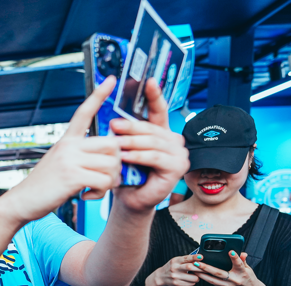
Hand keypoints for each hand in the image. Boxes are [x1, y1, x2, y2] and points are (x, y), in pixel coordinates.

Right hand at [0, 76, 121, 223]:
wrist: (22, 202)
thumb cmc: (43, 186)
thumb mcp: (59, 163)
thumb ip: (79, 156)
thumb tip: (106, 158)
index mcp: (66, 140)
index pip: (84, 112)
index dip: (99, 95)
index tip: (110, 79)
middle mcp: (68, 146)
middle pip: (112, 144)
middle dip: (117, 163)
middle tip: (107, 176)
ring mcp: (70, 160)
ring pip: (112, 164)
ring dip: (110, 181)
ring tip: (96, 188)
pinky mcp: (72, 176)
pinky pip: (104, 181)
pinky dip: (101, 192)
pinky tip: (87, 196)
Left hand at [109, 80, 189, 212]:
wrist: (130, 200)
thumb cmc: (127, 174)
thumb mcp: (123, 148)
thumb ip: (123, 133)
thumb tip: (112, 116)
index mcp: (161, 132)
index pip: (158, 110)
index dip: (154, 95)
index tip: (148, 81)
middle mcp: (173, 140)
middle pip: (152, 127)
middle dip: (131, 125)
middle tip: (113, 124)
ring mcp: (179, 153)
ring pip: (153, 142)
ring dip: (132, 142)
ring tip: (116, 143)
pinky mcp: (178, 167)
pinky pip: (156, 157)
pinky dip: (139, 156)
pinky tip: (126, 156)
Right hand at [153, 254, 201, 285]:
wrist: (160, 277)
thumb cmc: (171, 267)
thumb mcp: (176, 261)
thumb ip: (186, 260)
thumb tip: (199, 258)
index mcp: (176, 260)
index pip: (186, 258)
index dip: (194, 257)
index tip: (201, 257)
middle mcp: (175, 268)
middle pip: (190, 267)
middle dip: (200, 268)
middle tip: (205, 269)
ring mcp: (176, 276)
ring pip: (193, 277)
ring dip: (197, 277)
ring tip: (196, 276)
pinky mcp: (177, 283)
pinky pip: (190, 284)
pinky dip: (193, 282)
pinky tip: (190, 280)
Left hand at [194, 251, 273, 285]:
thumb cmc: (249, 277)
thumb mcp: (249, 268)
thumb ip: (243, 260)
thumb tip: (242, 253)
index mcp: (243, 272)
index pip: (239, 264)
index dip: (235, 258)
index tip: (230, 252)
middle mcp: (235, 280)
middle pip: (220, 273)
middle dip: (208, 268)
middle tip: (198, 263)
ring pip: (213, 280)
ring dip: (202, 275)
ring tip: (194, 269)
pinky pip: (214, 284)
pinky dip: (206, 279)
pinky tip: (199, 274)